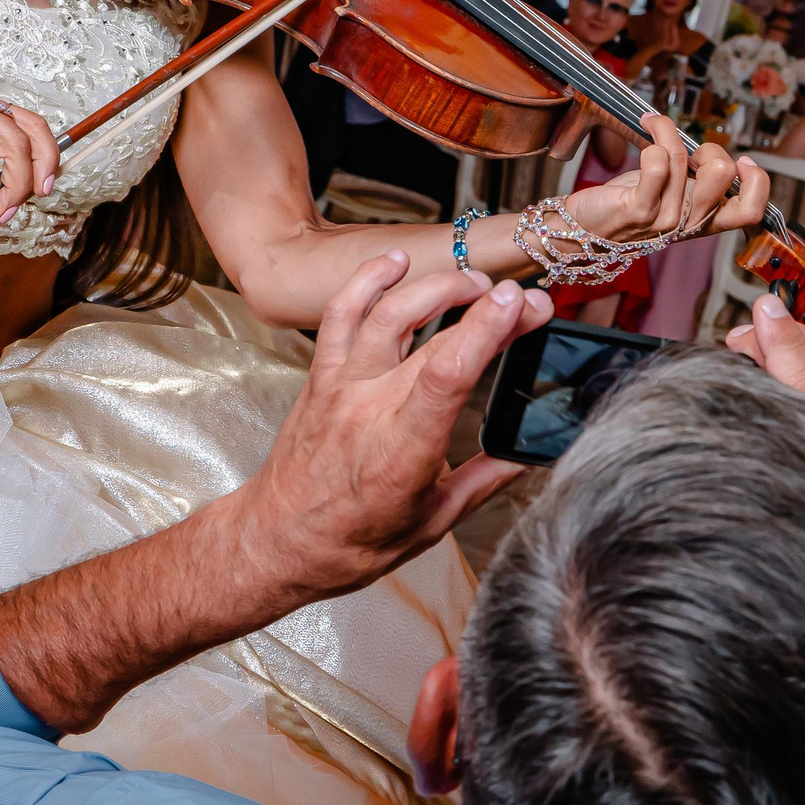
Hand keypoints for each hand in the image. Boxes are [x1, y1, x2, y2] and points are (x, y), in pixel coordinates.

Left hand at [228, 252, 549, 599]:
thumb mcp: (432, 523)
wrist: (278, 541)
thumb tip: (526, 456)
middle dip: (485, 307)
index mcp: (402, 451)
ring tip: (473, 281)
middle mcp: (368, 408)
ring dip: (434, 286)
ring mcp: (340, 386)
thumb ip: (484, 482)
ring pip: (386, 313)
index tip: (521, 305)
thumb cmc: (350, 542)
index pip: (448, 373)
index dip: (486, 330)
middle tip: (523, 301)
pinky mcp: (320, 375)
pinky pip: (340, 314)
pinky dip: (368, 281)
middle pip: (433, 338)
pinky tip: (396, 262)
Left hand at [563, 115, 769, 245]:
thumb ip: (698, 181)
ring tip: (655, 125)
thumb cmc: (632, 203)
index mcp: (706, 221)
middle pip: (722, 173)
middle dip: (709, 148)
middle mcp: (689, 223)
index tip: (741, 162)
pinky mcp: (638, 208)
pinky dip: (653, 137)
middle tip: (688, 151)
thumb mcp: (675, 196)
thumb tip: (715, 152)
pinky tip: (644, 131)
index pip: (752, 211)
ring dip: (667, 130)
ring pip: (682, 157)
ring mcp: (665, 218)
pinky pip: (656, 163)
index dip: (757, 181)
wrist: (587, 228)